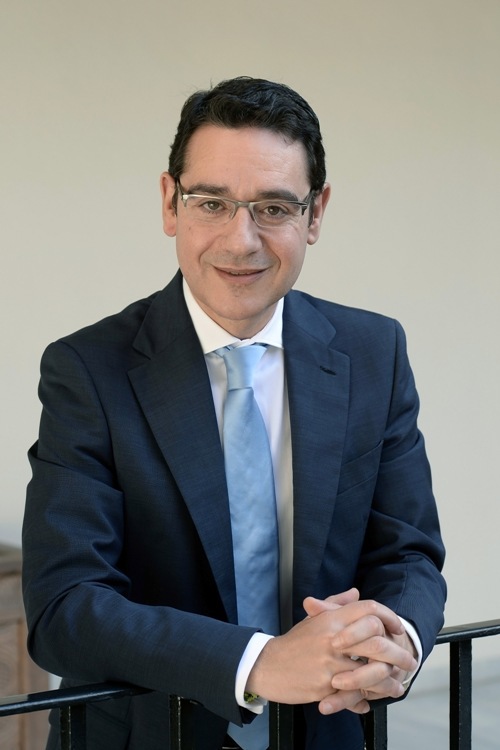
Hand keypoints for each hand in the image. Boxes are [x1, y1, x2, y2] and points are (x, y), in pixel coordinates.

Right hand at [246, 588, 405, 705]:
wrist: (268, 665)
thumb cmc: (294, 643)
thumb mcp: (313, 619)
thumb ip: (335, 604)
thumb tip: (356, 593)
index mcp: (332, 619)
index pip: (369, 610)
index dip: (388, 617)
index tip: (397, 629)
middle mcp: (333, 638)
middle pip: (377, 641)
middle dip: (398, 654)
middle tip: (408, 661)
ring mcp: (330, 663)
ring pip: (371, 672)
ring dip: (388, 681)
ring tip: (397, 686)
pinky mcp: (325, 686)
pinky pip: (354, 694)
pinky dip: (364, 699)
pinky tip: (369, 701)